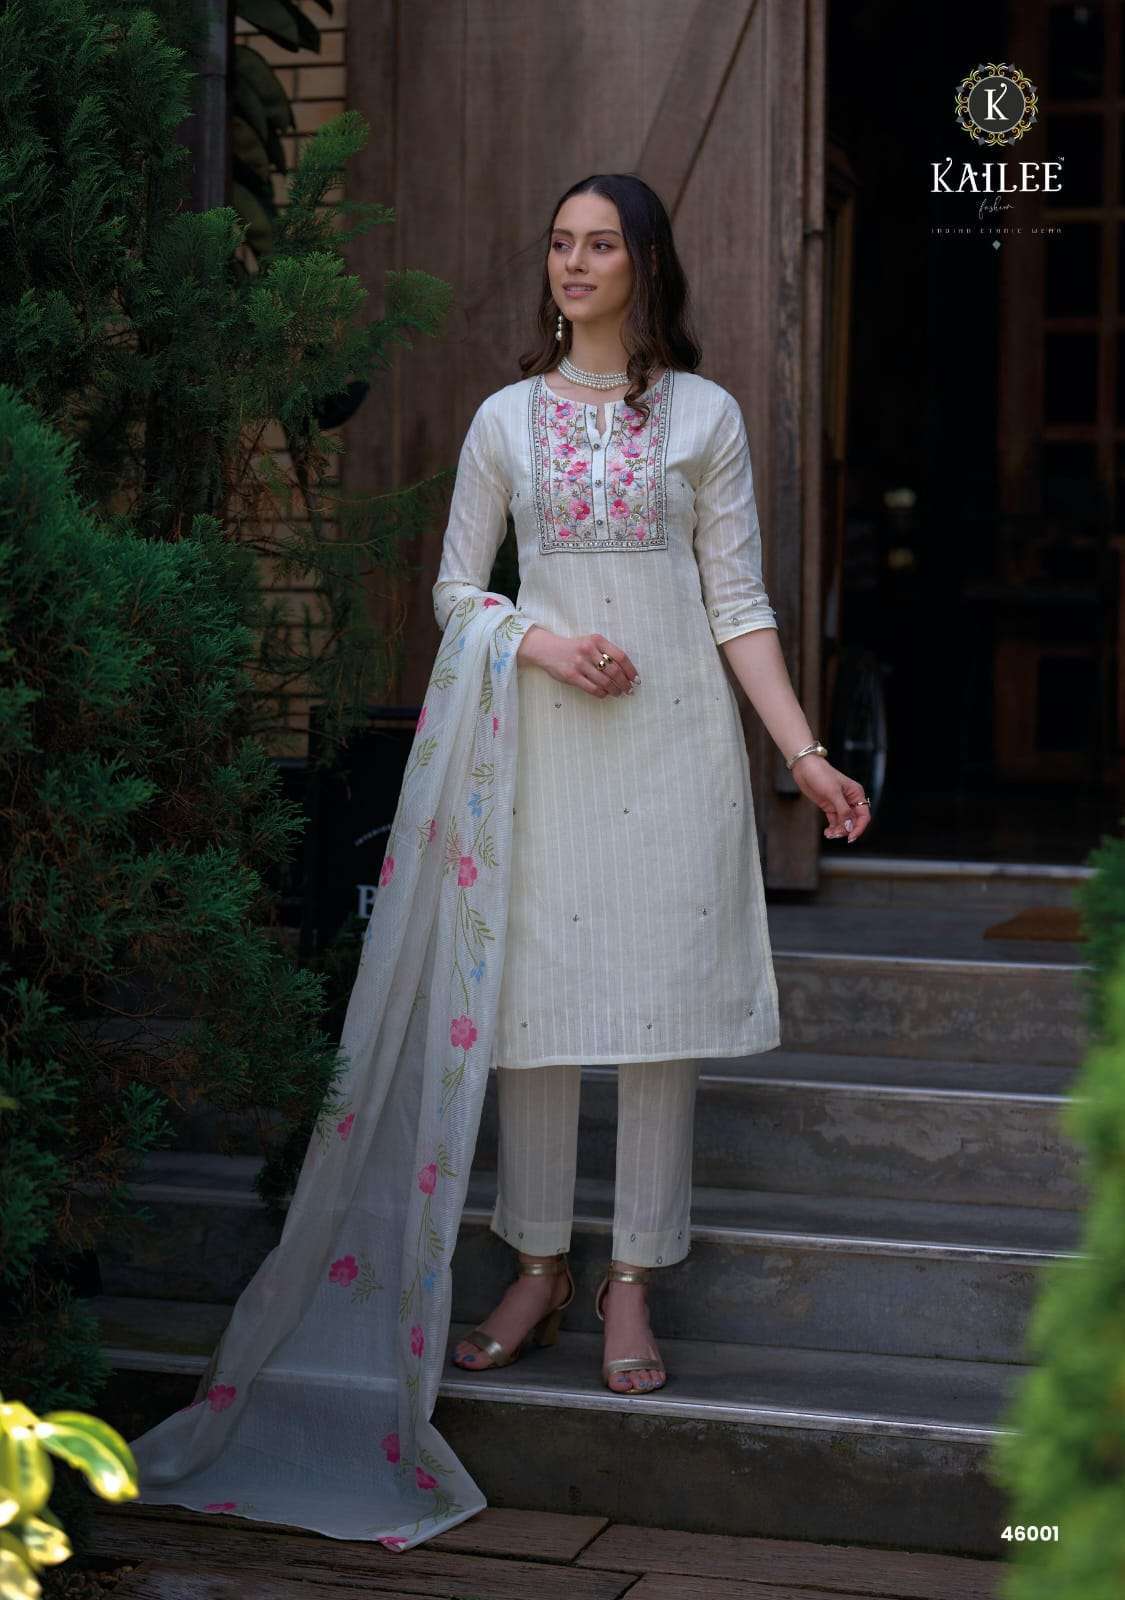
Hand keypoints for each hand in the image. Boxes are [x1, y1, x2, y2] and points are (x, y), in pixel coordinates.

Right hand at [517, 627, 638, 698]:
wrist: (547, 649)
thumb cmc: (573, 648)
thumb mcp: (590, 642)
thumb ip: (606, 652)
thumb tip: (625, 671)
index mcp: (597, 640)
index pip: (621, 656)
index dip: (631, 670)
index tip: (635, 679)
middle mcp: (589, 650)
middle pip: (614, 671)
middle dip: (624, 683)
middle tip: (628, 690)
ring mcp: (579, 663)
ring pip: (605, 682)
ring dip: (615, 690)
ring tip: (618, 693)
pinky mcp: (571, 676)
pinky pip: (592, 688)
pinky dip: (602, 693)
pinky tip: (605, 693)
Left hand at [789, 755, 872, 844]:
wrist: (805, 767)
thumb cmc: (821, 775)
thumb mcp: (833, 792)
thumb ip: (843, 810)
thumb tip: (849, 826)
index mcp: (856, 794)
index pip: (864, 815)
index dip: (859, 828)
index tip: (850, 837)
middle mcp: (850, 800)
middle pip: (854, 821)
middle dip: (846, 830)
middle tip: (836, 835)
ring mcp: (839, 804)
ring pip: (844, 823)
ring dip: (839, 831)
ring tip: (829, 834)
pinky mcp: (829, 806)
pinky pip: (835, 821)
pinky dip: (832, 828)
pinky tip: (827, 832)